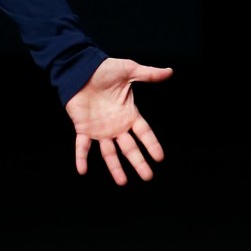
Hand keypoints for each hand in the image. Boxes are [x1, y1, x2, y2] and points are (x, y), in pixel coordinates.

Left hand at [64, 57, 172, 184]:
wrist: (80, 68)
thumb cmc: (104, 69)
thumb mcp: (128, 70)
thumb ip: (148, 74)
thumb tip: (170, 71)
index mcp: (129, 114)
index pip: (144, 133)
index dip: (151, 144)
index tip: (159, 157)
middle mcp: (116, 125)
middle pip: (130, 148)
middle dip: (138, 162)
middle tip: (148, 177)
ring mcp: (100, 129)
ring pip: (109, 152)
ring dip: (115, 167)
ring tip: (122, 182)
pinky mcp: (83, 128)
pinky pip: (82, 146)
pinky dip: (81, 158)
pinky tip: (82, 170)